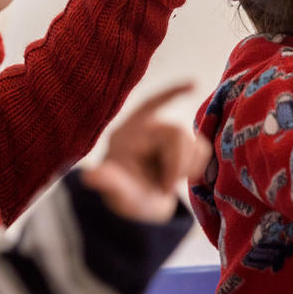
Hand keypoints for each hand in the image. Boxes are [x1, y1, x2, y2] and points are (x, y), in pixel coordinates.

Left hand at [79, 83, 210, 222]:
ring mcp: (168, 139)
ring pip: (195, 143)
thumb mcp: (115, 190)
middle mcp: (150, 130)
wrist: (140, 209)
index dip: (172, 93)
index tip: (194, 84)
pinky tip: (182, 178)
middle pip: (178, 134)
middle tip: (164, 188)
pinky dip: (196, 167)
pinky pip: (202, 150)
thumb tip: (90, 177)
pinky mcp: (185, 148)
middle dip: (176, 164)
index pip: (151, 105)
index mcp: (128, 132)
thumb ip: (107, 180)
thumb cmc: (123, 195)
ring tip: (168, 185)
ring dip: (186, 167)